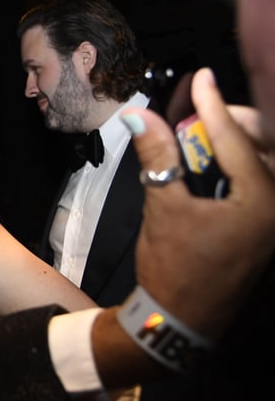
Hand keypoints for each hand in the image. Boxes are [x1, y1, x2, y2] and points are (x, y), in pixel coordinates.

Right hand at [126, 68, 274, 340]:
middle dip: (235, 121)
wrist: (179, 322)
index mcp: (262, 202)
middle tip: (202, 110)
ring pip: (267, 164)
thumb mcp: (163, 207)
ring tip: (204, 136)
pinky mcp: (267, 231)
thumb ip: (157, 156)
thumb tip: (137, 115)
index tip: (201, 78)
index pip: (236, 140)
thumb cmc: (173, 268)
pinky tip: (214, 164)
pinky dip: (242, 166)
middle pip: (266, 146)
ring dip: (239, 143)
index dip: (212, 106)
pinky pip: (262, 184)